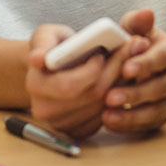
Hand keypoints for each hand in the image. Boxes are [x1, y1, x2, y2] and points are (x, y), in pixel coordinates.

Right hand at [26, 23, 129, 139]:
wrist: (50, 68)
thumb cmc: (51, 47)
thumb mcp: (45, 35)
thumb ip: (43, 43)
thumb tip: (39, 58)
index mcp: (35, 85)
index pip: (70, 86)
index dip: (92, 70)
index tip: (102, 53)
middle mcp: (45, 110)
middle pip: (92, 96)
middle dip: (114, 71)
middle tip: (130, 49)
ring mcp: (61, 123)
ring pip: (103, 106)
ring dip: (121, 82)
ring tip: (129, 61)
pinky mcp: (77, 130)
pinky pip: (105, 116)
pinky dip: (118, 98)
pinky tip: (121, 79)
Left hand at [101, 9, 165, 133]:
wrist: (149, 62)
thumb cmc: (138, 43)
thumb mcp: (135, 28)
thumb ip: (137, 22)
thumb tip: (146, 13)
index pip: (165, 56)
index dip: (146, 63)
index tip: (125, 69)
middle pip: (163, 87)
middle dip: (136, 93)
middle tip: (110, 97)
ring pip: (158, 110)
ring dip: (132, 115)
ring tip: (107, 115)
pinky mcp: (165, 115)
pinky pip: (150, 124)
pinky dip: (130, 125)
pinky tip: (111, 122)